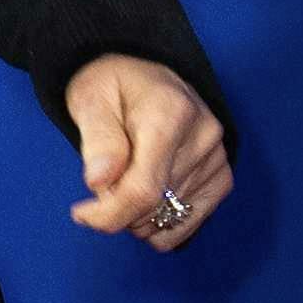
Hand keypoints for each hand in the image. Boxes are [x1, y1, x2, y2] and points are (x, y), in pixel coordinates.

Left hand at [64, 58, 232, 254]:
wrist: (145, 77)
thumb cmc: (113, 86)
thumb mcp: (90, 99)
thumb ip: (97, 140)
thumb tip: (99, 182)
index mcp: (170, 112)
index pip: (143, 190)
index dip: (107, 215)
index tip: (81, 213)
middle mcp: (203, 136)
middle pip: (152, 207)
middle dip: (116, 207)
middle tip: (103, 178)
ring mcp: (217, 158)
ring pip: (166, 219)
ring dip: (136, 215)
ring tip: (126, 177)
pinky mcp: (221, 177)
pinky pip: (186, 225)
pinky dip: (159, 223)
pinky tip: (146, 198)